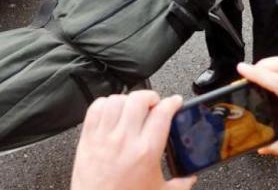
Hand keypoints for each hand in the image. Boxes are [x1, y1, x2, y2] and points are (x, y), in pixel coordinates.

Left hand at [71, 91, 195, 189]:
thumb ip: (180, 185)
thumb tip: (190, 178)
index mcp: (146, 152)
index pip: (162, 113)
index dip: (172, 102)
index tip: (174, 102)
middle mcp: (124, 139)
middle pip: (138, 99)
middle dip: (150, 96)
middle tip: (154, 104)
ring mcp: (104, 136)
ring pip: (116, 100)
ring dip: (127, 99)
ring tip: (133, 107)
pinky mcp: (87, 138)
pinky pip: (95, 108)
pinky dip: (105, 104)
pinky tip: (112, 111)